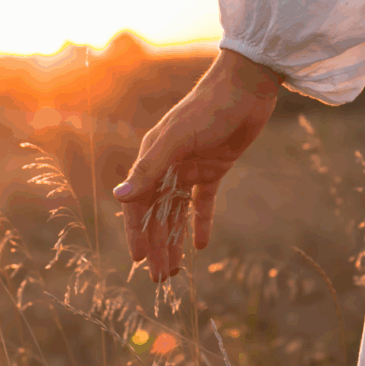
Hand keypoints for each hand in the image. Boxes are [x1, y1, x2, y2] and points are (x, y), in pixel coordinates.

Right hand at [113, 48, 280, 282]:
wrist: (246, 86)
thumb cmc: (207, 108)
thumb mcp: (176, 140)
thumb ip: (148, 170)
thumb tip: (118, 198)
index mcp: (152, 158)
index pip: (138, 204)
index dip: (137, 233)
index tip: (139, 261)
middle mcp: (167, 166)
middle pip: (158, 214)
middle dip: (157, 246)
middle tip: (160, 279)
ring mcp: (191, 168)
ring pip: (178, 213)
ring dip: (175, 240)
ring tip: (175, 270)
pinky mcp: (215, 168)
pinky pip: (204, 202)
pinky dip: (201, 223)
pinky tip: (201, 246)